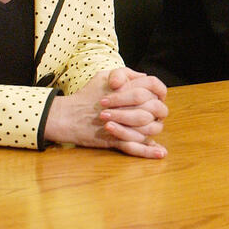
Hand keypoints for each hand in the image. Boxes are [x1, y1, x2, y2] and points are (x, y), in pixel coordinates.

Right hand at [45, 69, 167, 158]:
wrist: (67, 116)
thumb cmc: (86, 95)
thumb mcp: (104, 76)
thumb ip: (125, 74)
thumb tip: (145, 78)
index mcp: (126, 87)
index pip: (153, 85)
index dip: (159, 90)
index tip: (158, 96)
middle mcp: (127, 105)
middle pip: (155, 107)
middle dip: (157, 111)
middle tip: (153, 114)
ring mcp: (122, 124)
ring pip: (149, 127)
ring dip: (153, 128)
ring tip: (152, 128)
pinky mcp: (115, 140)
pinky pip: (136, 146)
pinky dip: (149, 151)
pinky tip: (161, 154)